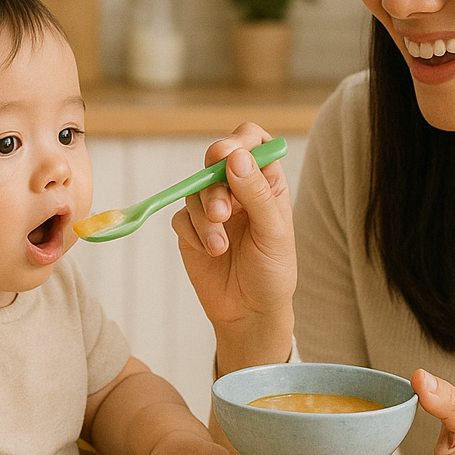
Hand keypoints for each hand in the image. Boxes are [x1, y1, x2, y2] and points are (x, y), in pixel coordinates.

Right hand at [171, 124, 296, 370]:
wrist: (249, 313)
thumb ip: (256, 194)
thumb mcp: (273, 232)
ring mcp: (212, 208)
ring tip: (220, 246)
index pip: (252, 141)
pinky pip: (181, 217)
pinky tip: (211, 253)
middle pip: (216, 162)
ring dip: (206, 217)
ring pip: (196, 191)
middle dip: (216, 187)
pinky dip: (194, 233)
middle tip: (222, 213)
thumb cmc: (272, 272)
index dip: (239, 141)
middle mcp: (238, 189)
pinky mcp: (191, 229)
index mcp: (266, 182)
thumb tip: (237, 157)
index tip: (226, 154)